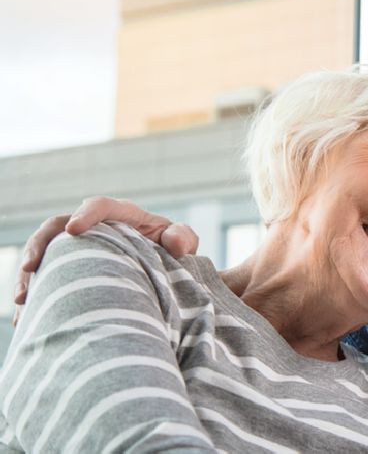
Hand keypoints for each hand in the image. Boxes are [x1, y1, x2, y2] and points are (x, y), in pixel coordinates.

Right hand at [13, 196, 198, 324]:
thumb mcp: (183, 242)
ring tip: (22, 302)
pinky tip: (27, 322)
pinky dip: (36, 298)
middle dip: (40, 246)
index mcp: (123, 216)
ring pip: (45, 256)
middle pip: (57, 227)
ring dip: (29, 277)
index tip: (75, 229)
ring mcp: (79, 249)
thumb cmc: (173, 251)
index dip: (87, 214)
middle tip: (30, 269)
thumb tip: (175, 244)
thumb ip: (183, 238)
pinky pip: (47, 281)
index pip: (101, 205)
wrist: (165, 270)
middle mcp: (94, 228)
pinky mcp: (71, 271)